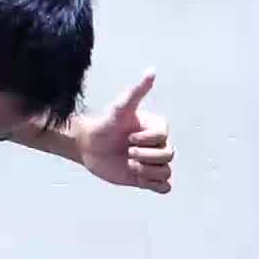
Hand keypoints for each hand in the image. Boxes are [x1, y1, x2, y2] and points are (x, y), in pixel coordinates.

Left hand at [76, 72, 173, 194]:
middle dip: (146, 156)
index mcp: (156, 128)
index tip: (128, 136)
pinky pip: (164, 187)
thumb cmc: (105, 124)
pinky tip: (139, 178)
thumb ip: (137, 92)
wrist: (89, 146)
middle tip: (127, 153)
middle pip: (168, 155)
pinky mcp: (147, 179)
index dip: (145, 140)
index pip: (163, 137)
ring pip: (166, 172)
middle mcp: (157, 145)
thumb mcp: (120, 108)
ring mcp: (153, 163)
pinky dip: (155, 185)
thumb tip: (152, 71)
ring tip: (130, 166)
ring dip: (147, 171)